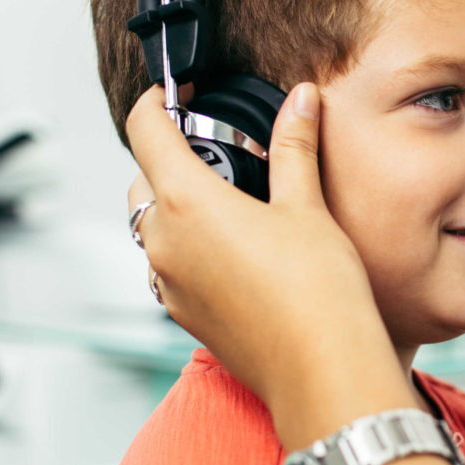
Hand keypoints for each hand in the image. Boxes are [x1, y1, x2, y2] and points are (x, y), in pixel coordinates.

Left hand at [125, 84, 412, 445]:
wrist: (322, 374)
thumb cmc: (318, 295)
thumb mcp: (307, 207)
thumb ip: (294, 147)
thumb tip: (300, 100)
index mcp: (186, 203)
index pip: (144, 130)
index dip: (157, 100)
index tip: (179, 91)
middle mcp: (164, 243)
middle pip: (142, 179)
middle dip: (169, 155)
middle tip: (218, 147)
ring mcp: (167, 283)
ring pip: (151, 226)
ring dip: (175, 204)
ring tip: (228, 198)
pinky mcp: (182, 314)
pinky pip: (166, 264)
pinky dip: (185, 244)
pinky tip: (233, 246)